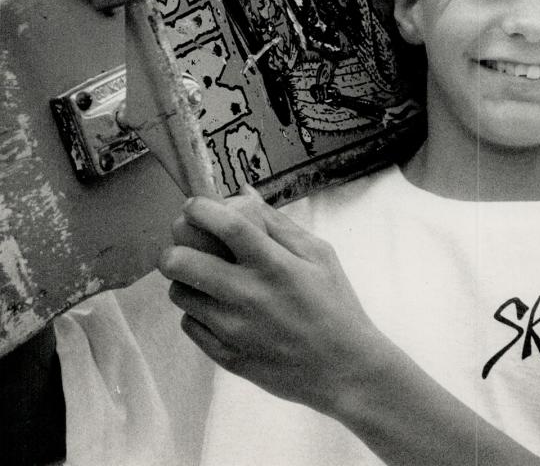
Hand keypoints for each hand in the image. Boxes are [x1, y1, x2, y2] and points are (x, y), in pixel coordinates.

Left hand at [159, 193, 387, 415]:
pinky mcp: (225, 357)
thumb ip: (277, 224)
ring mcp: (232, 330)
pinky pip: (189, 323)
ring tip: (204, 276)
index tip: (193, 205)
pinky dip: (196, 311)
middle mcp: (247, 295)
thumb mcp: (319, 254)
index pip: (225, 225)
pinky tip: (217, 307)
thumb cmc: (335, 304)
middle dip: (174, 245)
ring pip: (179, 293)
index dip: (200, 208)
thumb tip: (242, 192)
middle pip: (182, 261)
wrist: (343, 370)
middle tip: (185, 243)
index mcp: (274, 264)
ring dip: (185, 279)